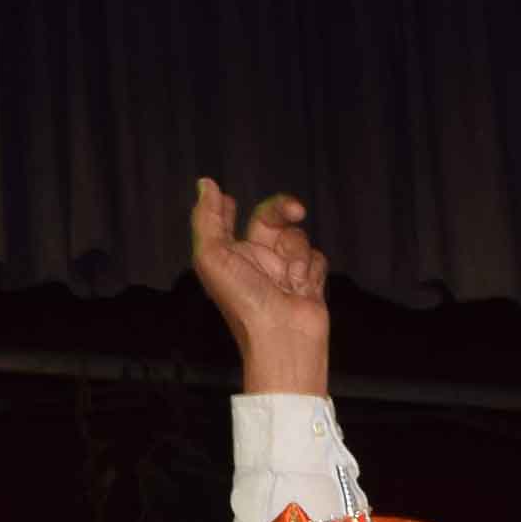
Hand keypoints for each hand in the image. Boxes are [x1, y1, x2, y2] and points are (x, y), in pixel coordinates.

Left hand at [189, 178, 332, 395]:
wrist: (283, 337)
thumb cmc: (243, 301)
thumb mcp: (212, 256)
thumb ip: (207, 218)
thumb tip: (205, 185)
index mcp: (228, 256)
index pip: (224, 222)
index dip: (223, 208)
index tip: (227, 198)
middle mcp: (254, 260)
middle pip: (269, 218)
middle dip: (282, 209)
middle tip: (296, 209)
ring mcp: (282, 270)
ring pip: (295, 237)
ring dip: (297, 252)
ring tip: (292, 280)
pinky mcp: (307, 280)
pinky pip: (315, 257)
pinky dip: (311, 269)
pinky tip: (303, 289)